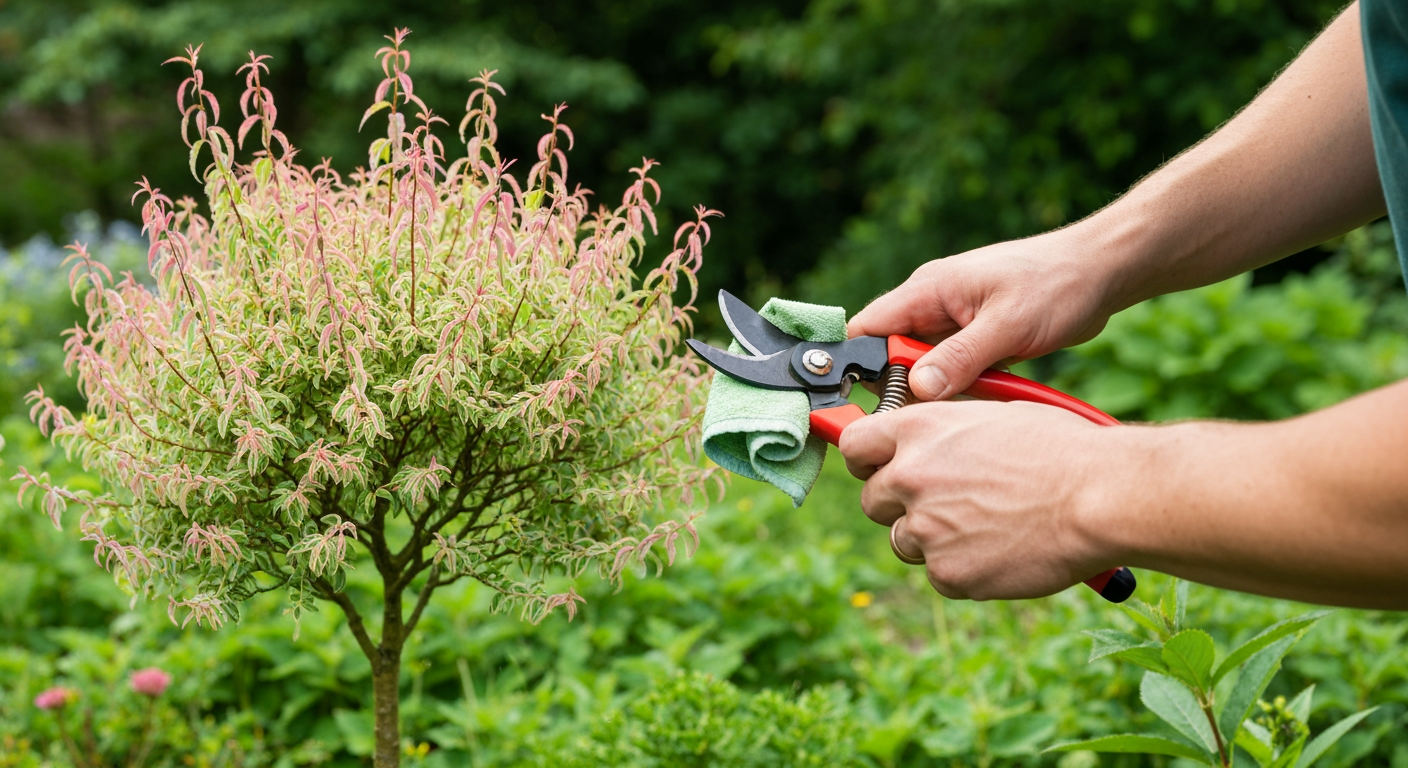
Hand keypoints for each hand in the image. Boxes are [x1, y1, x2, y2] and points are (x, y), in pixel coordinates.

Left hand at [839, 399, 1118, 599]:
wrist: (1099, 499)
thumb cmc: (1061, 450)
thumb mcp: (993, 415)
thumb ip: (945, 430)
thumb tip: (925, 438)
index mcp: (919, 430)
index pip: (854, 445)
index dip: (866, 459)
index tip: (876, 467)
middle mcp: (910, 477)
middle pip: (871, 499)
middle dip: (900, 504)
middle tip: (943, 503)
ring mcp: (925, 528)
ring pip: (903, 541)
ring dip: (932, 538)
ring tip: (986, 525)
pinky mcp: (947, 573)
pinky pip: (938, 574)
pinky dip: (963, 568)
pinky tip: (1000, 550)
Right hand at [846, 227, 1117, 400]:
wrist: (1102, 272)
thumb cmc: (1057, 285)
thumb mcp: (1007, 325)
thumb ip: (959, 357)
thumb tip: (915, 388)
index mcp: (927, 290)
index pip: (867, 328)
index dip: (861, 364)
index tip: (876, 400)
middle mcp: (932, 305)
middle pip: (891, 355)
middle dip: (906, 385)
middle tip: (938, 407)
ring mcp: (952, 322)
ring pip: (923, 367)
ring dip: (941, 388)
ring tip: (974, 395)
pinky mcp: (974, 338)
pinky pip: (952, 370)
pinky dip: (963, 386)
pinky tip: (988, 392)